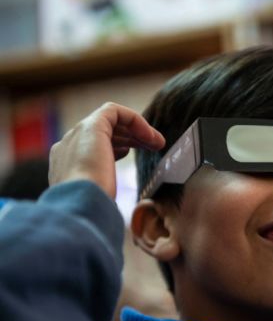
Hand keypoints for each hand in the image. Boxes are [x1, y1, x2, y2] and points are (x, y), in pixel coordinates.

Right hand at [49, 102, 164, 198]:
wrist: (80, 203)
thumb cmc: (93, 209)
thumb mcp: (100, 199)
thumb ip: (103, 191)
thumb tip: (115, 201)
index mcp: (66, 164)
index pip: (93, 147)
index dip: (118, 147)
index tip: (139, 157)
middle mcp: (68, 146)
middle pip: (104, 132)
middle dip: (132, 137)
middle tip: (155, 146)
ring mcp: (77, 134)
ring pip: (110, 121)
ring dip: (137, 130)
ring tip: (158, 143)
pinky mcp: (92, 126)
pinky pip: (114, 111)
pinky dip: (135, 120)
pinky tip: (149, 137)